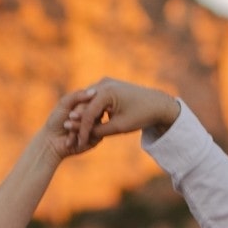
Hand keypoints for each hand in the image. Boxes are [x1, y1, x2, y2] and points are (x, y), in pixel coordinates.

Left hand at [41, 87, 100, 159]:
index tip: (69, 113)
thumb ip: (78, 96)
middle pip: (96, 111)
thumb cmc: (56, 120)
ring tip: (66, 127)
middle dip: (80, 117)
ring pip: (95, 123)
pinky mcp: (96, 139)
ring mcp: (97, 126)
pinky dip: (81, 136)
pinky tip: (71, 139)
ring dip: (78, 126)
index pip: (93, 100)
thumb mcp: (64, 103)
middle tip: (67, 120)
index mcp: (88, 105)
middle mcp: (95, 115)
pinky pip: (95, 135)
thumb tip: (95, 91)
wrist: (52, 141)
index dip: (82, 106)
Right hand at [64, 77, 181, 149]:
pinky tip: (85, 125)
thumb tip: (83, 134)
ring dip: (82, 117)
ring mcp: (104, 83)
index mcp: (106, 91)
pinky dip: (91, 112)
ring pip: (88, 103)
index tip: (79, 144)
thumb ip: (100, 130)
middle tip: (70, 139)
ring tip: (75, 134)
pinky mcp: (107, 87)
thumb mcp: (119, 126)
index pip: (88, 113)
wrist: (157, 104)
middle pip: (84, 106)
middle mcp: (103, 83)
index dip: (82, 130)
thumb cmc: (140, 115)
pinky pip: (94, 100)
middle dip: (77, 123)